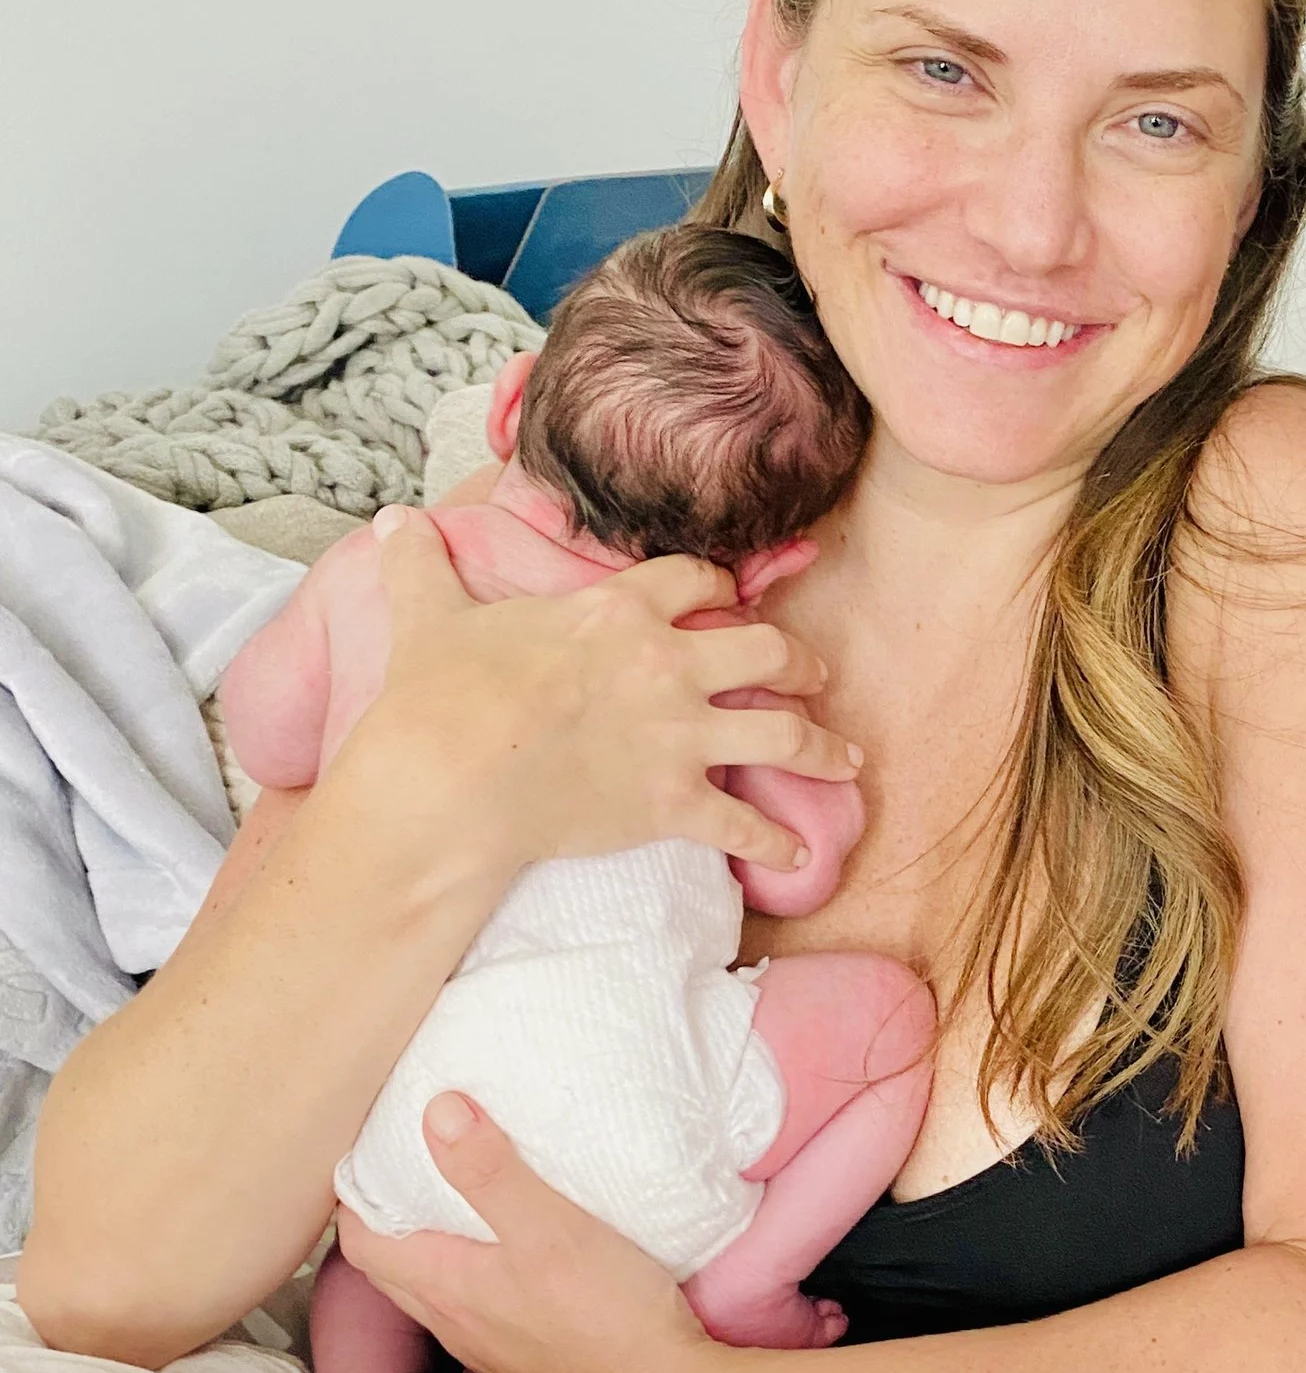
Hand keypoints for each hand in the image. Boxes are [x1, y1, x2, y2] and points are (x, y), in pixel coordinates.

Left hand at [335, 1094, 720, 1372]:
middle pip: (395, 1266)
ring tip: (466, 1201)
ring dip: (436, 1247)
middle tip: (413, 1168)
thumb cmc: (609, 1320)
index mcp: (448, 1288)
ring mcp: (493, 1348)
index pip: (362, 1241)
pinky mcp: (532, 1358)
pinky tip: (524, 1257)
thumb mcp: (551, 1228)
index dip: (356, 1195)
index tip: (372, 1152)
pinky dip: (482, 1274)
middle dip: (390, 1217)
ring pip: (439, 1290)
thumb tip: (436, 1111)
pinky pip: (483, 1310)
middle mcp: (458, 1323)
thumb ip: (491, 1171)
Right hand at [340, 507, 860, 881]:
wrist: (448, 777)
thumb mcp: (429, 614)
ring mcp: (678, 736)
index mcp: (619, 612)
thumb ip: (421, 566)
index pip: (695, 581)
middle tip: (817, 673)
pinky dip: (778, 842)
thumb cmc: (439, 694)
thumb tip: (391, 519)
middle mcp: (666, 666)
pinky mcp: (673, 803)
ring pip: (782, 732)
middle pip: (766, 650)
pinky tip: (802, 853)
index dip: (719, 587)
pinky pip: (745, 824)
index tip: (731, 598)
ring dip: (822, 746)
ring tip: (847, 757)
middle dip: (800, 661)